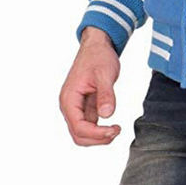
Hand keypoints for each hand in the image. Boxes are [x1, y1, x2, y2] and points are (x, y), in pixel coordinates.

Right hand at [59, 27, 122, 145]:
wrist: (97, 46)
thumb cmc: (98, 56)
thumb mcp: (105, 73)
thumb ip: (106, 94)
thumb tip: (107, 114)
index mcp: (69, 98)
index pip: (78, 127)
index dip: (96, 134)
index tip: (113, 130)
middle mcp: (69, 105)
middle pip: (78, 135)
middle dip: (97, 139)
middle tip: (116, 131)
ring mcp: (76, 107)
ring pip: (83, 133)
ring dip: (98, 136)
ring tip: (116, 129)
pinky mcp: (84, 106)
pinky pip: (89, 125)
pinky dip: (100, 129)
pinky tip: (112, 125)